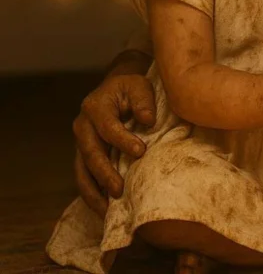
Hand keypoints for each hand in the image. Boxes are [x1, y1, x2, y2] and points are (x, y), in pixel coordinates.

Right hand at [73, 74, 155, 215]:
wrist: (116, 90)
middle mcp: (82, 126)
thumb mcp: (139, 86)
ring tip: (107, 210)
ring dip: (93, 191)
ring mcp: (80, 143)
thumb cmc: (131, 89)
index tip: (141, 152)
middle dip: (104, 173)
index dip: (123, 140)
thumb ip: (144, 101)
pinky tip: (103, 209)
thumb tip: (148, 120)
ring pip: (81, 171)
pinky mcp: (83, 156)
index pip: (108, 127)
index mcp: (95, 107)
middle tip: (119, 190)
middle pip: (90, 153)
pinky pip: (83, 178)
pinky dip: (92, 194)